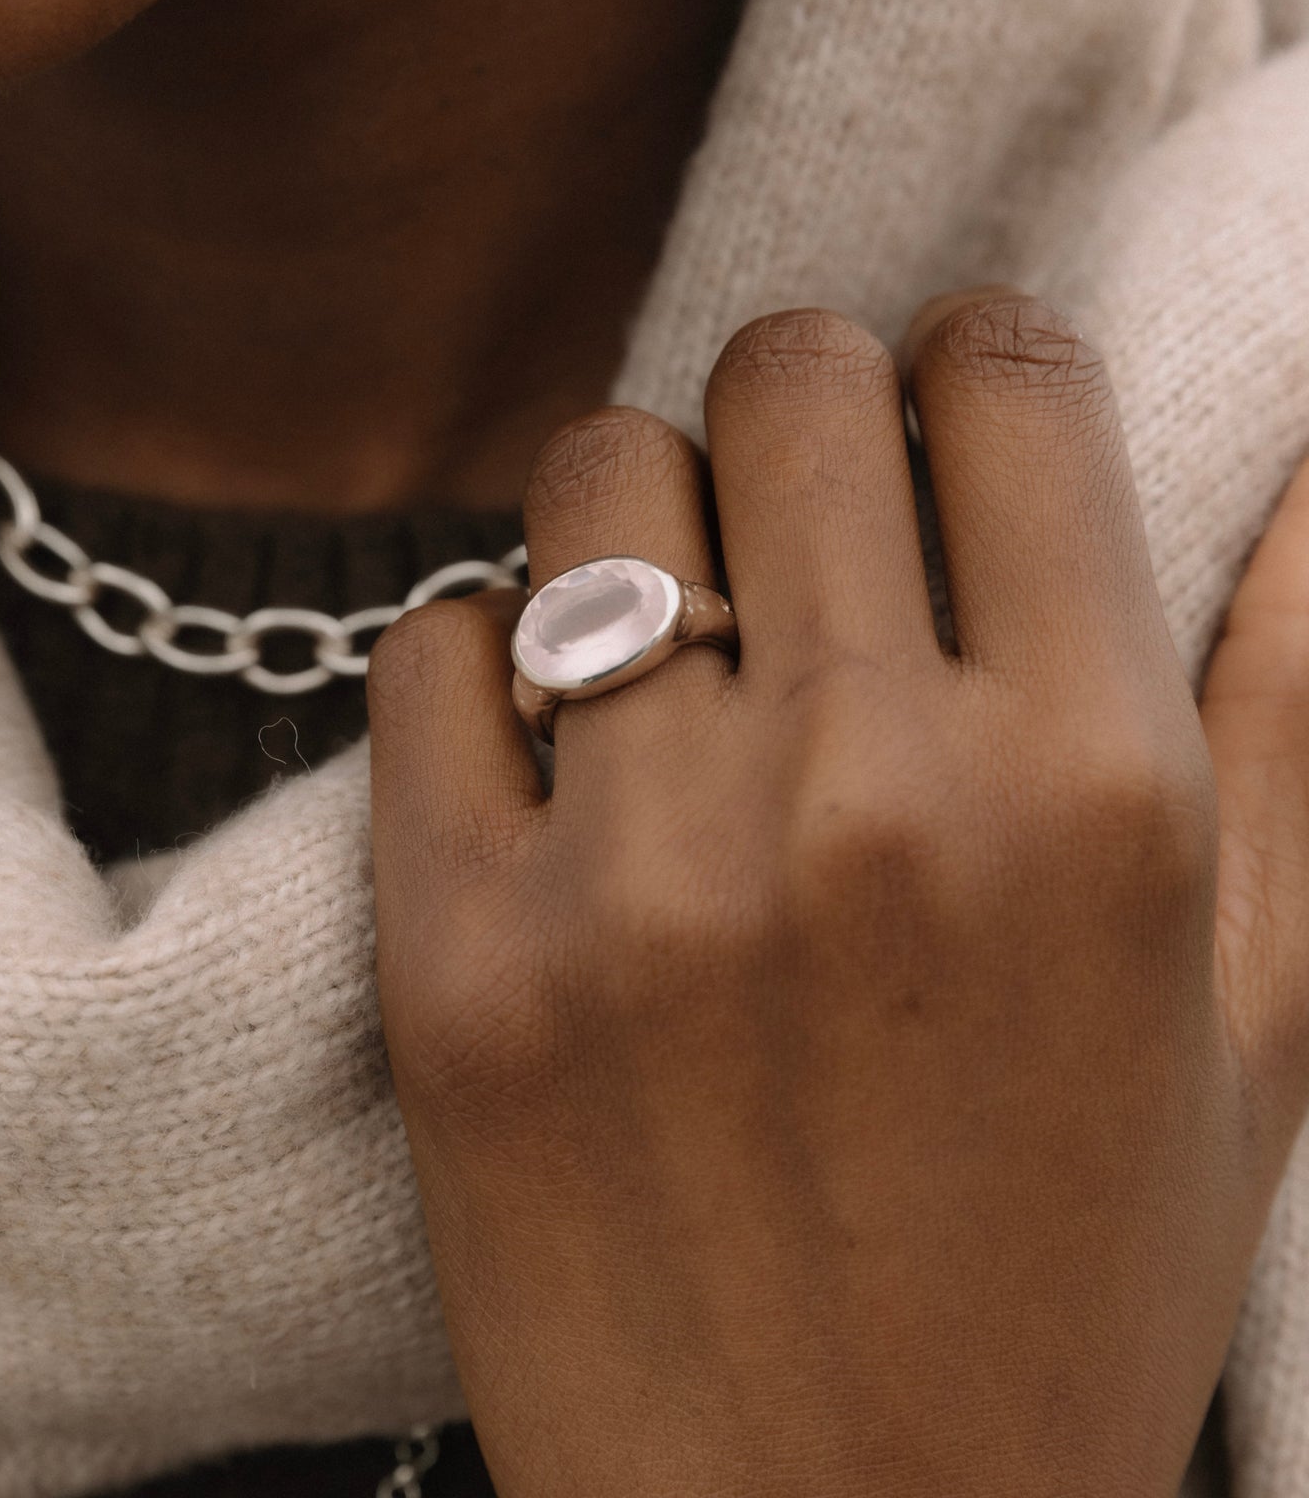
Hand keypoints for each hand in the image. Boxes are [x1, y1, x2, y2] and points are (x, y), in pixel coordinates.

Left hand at [367, 296, 1308, 1496]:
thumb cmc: (1058, 1281)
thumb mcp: (1265, 1014)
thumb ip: (1296, 709)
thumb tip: (1301, 472)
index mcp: (1092, 788)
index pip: (1008, 378)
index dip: (978, 367)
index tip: (949, 432)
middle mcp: (861, 794)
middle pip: (786, 380)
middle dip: (805, 407)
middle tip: (801, 511)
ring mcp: (637, 869)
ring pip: (591, 476)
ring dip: (636, 508)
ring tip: (670, 622)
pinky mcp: (455, 947)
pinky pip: (426, 646)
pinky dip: (478, 654)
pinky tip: (547, 746)